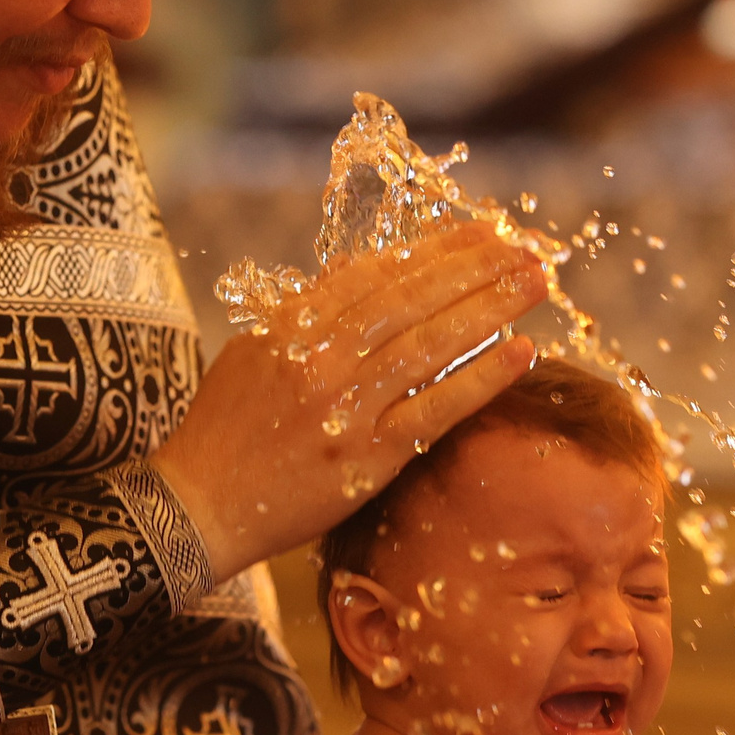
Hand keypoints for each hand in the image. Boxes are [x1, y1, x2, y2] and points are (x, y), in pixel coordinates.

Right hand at [150, 223, 544, 581]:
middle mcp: (319, 359)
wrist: (198, 506)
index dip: (436, 247)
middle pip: (412, 297)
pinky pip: (436, 410)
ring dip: (490, 306)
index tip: (482, 228)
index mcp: (291, 326)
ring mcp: (345, 409)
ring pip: (431, 344)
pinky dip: (481, 378)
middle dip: (475, 265)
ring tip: (536, 281)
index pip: (377, 272)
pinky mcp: (367, 459)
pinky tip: (521, 349)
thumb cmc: (224, 428)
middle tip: (526, 244)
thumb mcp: (251, 352)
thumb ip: (305, 313)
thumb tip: (362, 270)